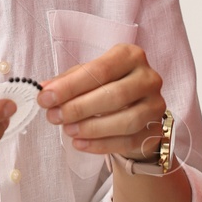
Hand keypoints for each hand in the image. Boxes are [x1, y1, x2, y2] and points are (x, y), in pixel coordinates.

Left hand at [37, 42, 165, 160]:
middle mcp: (148, 78)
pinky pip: (128, 141)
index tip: (45, 97)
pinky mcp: (156, 130)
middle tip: (54, 116)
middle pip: (115, 95)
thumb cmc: (108, 88)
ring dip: (91, 128)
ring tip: (67, 130)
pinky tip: (80, 143)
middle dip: (79, 108)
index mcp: (130, 56)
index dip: (71, 86)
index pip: (100, 70)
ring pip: (126, 121)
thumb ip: (68, 81)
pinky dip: (101, 145)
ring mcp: (156, 105)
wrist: (136, 111)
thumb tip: (46, 89)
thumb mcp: (88, 77)